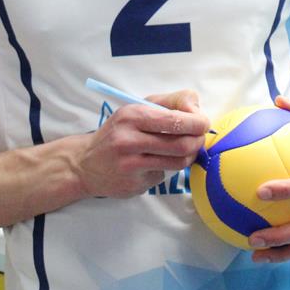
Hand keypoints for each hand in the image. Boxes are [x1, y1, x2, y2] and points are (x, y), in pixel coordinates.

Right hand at [72, 90, 208, 198]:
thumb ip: (168, 104)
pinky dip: (165, 169)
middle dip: (198, 141)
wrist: (85, 163)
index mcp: (131, 116)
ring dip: (188, 156)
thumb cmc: (119, 132)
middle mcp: (128, 140)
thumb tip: (197, 111)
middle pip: (181, 144)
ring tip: (184, 151)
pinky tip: (153, 164)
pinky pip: (164, 175)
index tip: (203, 124)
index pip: (175, 120)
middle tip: (199, 139)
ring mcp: (130, 165)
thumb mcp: (136, 109)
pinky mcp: (134, 184)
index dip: (197, 123)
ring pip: (178, 162)